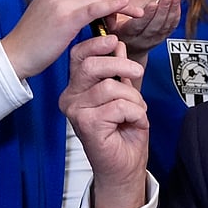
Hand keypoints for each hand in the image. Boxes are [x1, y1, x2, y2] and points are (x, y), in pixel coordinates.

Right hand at [1, 0, 141, 78]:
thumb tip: (90, 0)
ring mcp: (61, 2)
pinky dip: (113, 5)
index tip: (109, 6)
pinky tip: (125, 5)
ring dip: (115, 9)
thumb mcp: (49, 11)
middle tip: (113, 20)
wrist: (15, 55)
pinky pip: (96, 7)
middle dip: (112, 0)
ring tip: (113, 26)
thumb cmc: (34, 39)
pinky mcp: (66, 18)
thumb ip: (67, 2)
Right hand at [61, 34, 148, 207]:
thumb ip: (117, 71)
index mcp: (76, 88)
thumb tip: (117, 45)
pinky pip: (119, 105)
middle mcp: (70, 98)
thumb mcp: (123, 94)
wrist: (124, 166)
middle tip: (137, 73)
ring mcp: (76, 111)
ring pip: (111, 87)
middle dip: (121, 66)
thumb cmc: (123, 132)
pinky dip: (135, 112)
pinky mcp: (87, 123)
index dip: (96, 44)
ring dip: (133, 99)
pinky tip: (134, 123)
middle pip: (92, 66)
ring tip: (137, 112)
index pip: (79, 57)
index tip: (114, 41)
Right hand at [110, 0, 180, 58]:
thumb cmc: (118, 31)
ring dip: (171, 11)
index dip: (147, 15)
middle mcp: (141, 39)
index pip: (138, 26)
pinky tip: (177, 4)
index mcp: (127, 35)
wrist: (128, 51)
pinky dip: (176, 16)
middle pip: (154, 26)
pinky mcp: (162, 39)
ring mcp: (153, 40)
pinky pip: (171, 28)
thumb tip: (116, 3)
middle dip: (163, 10)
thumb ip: (112, 14)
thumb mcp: (110, 23)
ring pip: (165, 27)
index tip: (153, 3)